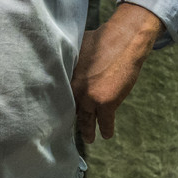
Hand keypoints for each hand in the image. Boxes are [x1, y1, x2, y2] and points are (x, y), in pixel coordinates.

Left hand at [71, 2, 163, 142]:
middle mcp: (75, 88)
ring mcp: (90, 97)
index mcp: (66, 75)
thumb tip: (61, 63)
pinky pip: (105, 121)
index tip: (53, 116)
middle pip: (70, 109)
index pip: (58, 96)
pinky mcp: (106, 102)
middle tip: (67, 132)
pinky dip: (106, 129)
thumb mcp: (77, 49)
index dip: (57, 106)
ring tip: (88, 138)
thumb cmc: (101, 39)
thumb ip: (70, 62)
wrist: (124, 41)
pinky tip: (106, 135)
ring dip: (87, 130)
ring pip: (87, 118)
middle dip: (69, 120)